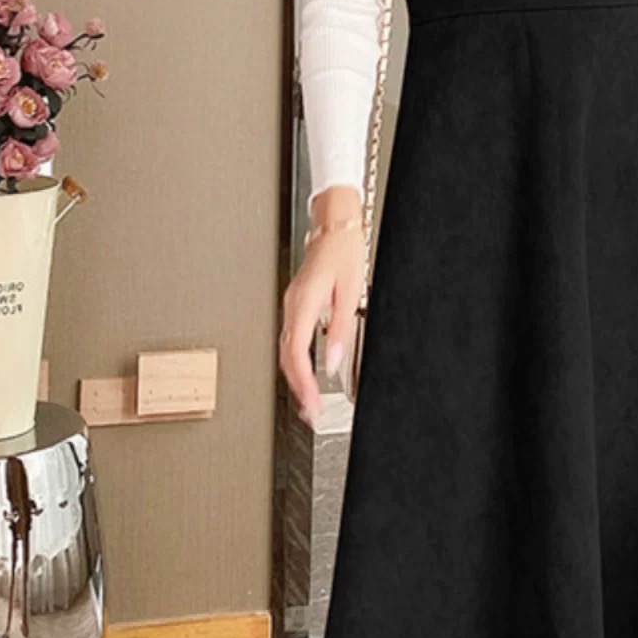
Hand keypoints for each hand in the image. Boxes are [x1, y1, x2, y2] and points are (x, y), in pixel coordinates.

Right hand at [278, 225, 365, 424]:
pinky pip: (291, 338)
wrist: (334, 224)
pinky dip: (297, 359)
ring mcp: (291, 304)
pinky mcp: (297, 302)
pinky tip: (307, 370)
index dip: (303, 384)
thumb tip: (333, 362)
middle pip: (287, 357)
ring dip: (296, 376)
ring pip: (287, 349)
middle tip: (312, 413)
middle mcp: (292, 306)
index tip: (313, 405)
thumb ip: (340, 328)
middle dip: (298, 388)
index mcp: (303, 304)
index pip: (296, 355)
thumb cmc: (344, 251)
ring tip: (310, 400)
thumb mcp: (350, 291)